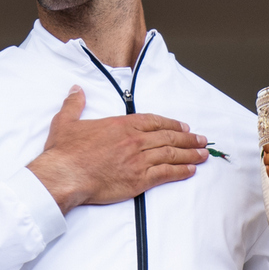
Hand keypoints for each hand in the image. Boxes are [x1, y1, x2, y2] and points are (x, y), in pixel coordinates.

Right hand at [28, 85, 208, 213]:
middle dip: (188, 139)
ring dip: (190, 154)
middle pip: (168, 137)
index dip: (171, 124)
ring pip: (171, 155)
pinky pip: (166, 174)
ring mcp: (138, 160)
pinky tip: (190, 170)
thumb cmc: (65, 152)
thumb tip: (75, 90)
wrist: (65, 174)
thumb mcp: (66, 122)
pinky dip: (181, 171)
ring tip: (203, 154)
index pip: (154, 121)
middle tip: (201, 140)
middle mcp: (134, 140)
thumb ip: (74, 104)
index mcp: (121, 125)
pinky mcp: (139, 180)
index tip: (183, 126)